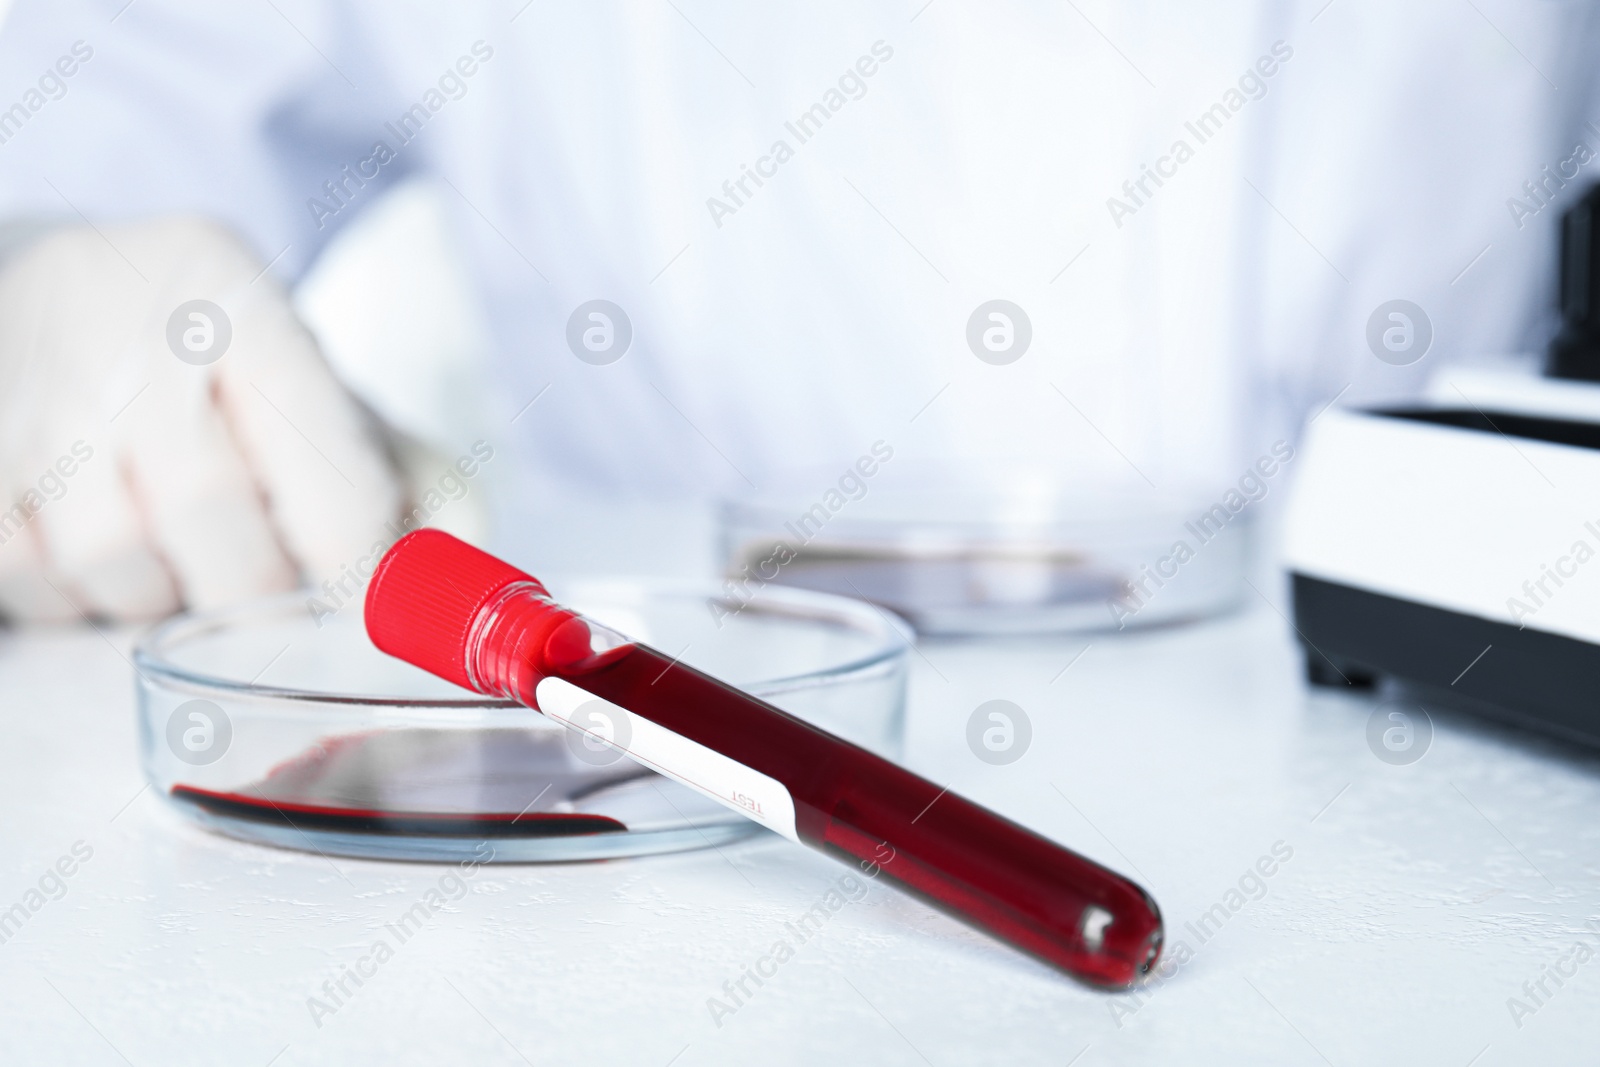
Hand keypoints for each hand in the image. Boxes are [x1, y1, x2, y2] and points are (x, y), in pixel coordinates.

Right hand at [0, 217, 402, 621]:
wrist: (62, 290)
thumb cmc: (217, 364)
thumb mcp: (316, 381)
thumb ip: (408, 468)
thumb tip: (462, 562)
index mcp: (241, 302)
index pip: (319, 451)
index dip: (351, 553)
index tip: (362, 608)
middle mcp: (130, 334)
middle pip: (209, 513)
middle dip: (250, 587)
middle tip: (266, 598)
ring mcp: (34, 393)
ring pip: (109, 560)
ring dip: (153, 598)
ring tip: (174, 561)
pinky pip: (22, 574)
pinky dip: (69, 598)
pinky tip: (95, 560)